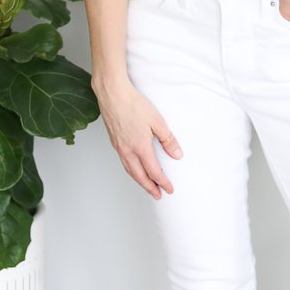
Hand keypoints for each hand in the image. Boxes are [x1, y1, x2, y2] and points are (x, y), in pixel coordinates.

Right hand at [95, 78, 182, 197]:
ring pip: (130, 170)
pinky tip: (134, 168)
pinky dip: (131, 170)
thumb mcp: (157, 121)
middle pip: (140, 176)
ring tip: (147, 186)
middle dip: (150, 187)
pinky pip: (124, 162)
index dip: (163, 182)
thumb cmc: (134, 104)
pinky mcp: (114, 141)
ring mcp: (119, 147)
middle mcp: (128, 151)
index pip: (153, 172)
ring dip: (139, 181)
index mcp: (140, 147)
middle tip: (158, 195)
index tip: (169, 189)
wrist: (112, 94)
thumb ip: (168, 140)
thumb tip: (177, 155)